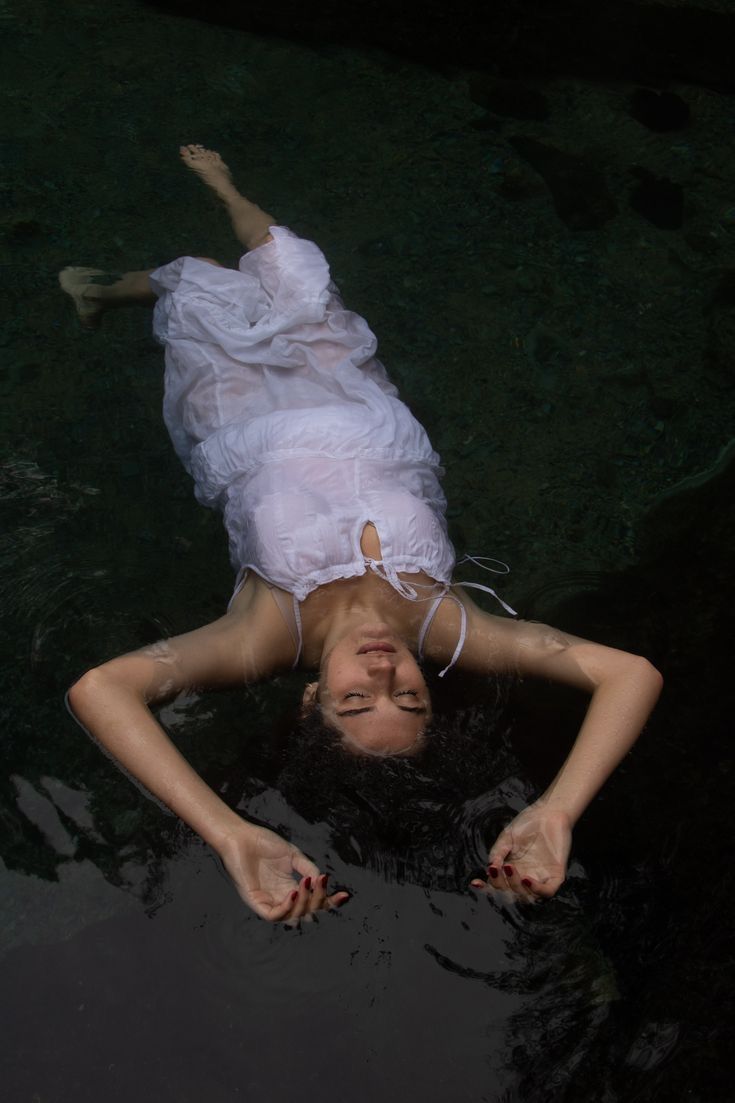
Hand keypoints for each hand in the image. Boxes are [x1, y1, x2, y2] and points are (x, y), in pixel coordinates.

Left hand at [218, 823, 349, 921]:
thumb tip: (321, 882)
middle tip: (322, 882)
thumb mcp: (293, 855)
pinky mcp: (254, 902)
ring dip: (304, 902)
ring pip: (292, 917)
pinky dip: (287, 907)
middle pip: (306, 913)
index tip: (345, 895)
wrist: (240, 836)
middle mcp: (280, 898)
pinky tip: (294, 891)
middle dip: (319, 901)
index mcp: (290, 888)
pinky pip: (273, 915)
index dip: (330, 902)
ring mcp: (267, 902)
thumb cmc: (263, 843)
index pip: (313, 902)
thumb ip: (308, 869)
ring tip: (307, 882)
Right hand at [470, 804, 571, 902]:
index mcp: (513, 871)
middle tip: (496, 868)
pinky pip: (548, 891)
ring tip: (509, 867)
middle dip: (500, 885)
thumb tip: (492, 867)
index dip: (486, 888)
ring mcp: (541, 878)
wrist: (549, 811)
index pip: (498, 886)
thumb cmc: (528, 824)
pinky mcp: (557, 875)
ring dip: (515, 886)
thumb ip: (498, 852)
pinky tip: (526, 880)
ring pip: (527, 896)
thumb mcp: (507, 837)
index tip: (474, 882)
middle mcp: (526, 878)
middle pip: (511, 894)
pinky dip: (537, 890)